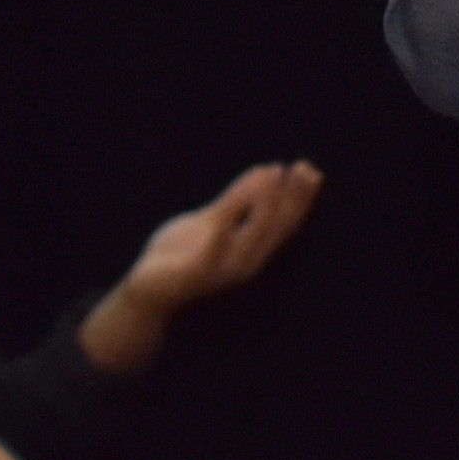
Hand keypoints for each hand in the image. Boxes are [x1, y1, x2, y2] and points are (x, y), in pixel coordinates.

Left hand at [75, 158, 323, 374]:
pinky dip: (218, 240)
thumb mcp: (213, 220)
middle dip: (290, 198)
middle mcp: (244, 264)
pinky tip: (220, 222)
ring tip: (272, 177)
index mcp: (251, 251)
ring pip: (251, 241)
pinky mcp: (195, 276)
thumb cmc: (181, 255)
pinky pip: (209, 258)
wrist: (147, 291)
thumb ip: (238, 199)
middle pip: (276, 230)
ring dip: (263, 208)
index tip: (311, 170)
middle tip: (301, 168)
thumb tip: (269, 168)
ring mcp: (221, 271)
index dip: (300, 198)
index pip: (285, 223)